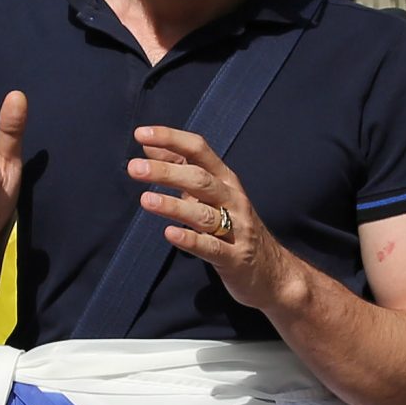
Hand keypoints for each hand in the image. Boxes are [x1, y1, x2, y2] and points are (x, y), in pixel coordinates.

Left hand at [128, 126, 308, 314]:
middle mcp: (233, 199)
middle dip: (167, 172)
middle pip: (200, 179)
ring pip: (204, 213)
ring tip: (146, 200)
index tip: (141, 133)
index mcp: (225, 180)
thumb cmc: (233, 225)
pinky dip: (190, 240)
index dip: (171, 139)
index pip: (199, 151)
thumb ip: (181, 170)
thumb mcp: (210, 194)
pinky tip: (170, 234)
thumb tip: (150, 147)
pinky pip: (211, 247)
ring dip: (174, 206)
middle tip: (134, 167)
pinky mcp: (234, 258)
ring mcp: (237, 229)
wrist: (271, 271)